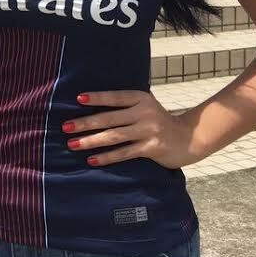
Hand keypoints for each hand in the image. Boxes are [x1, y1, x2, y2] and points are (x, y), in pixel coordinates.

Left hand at [61, 90, 203, 169]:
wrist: (189, 138)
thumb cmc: (160, 122)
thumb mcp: (146, 107)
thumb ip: (126, 107)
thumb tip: (94, 111)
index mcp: (141, 98)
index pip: (114, 97)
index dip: (97, 98)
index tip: (78, 99)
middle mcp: (144, 112)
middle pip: (109, 118)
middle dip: (85, 123)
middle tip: (66, 127)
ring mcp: (149, 130)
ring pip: (114, 136)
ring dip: (91, 141)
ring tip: (73, 144)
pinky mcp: (152, 148)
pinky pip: (125, 152)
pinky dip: (107, 157)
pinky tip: (92, 159)